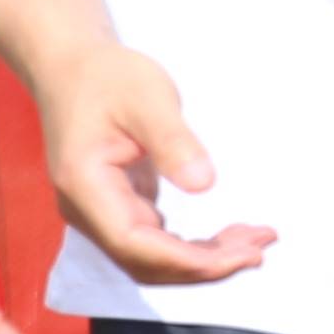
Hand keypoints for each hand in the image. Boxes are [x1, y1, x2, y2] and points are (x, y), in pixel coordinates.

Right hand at [28, 39, 274, 287]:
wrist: (73, 68)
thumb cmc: (107, 78)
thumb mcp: (146, 98)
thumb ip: (173, 142)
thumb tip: (204, 184)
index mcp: (85, 186)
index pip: (134, 244)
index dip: (186, 260)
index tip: (239, 255)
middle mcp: (87, 210)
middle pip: (146, 262)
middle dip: (205, 265)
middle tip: (261, 249)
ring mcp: (100, 212)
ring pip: (153, 258)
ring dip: (203, 259)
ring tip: (256, 242)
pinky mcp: (118, 207)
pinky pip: (156, 241)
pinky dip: (193, 245)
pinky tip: (231, 235)